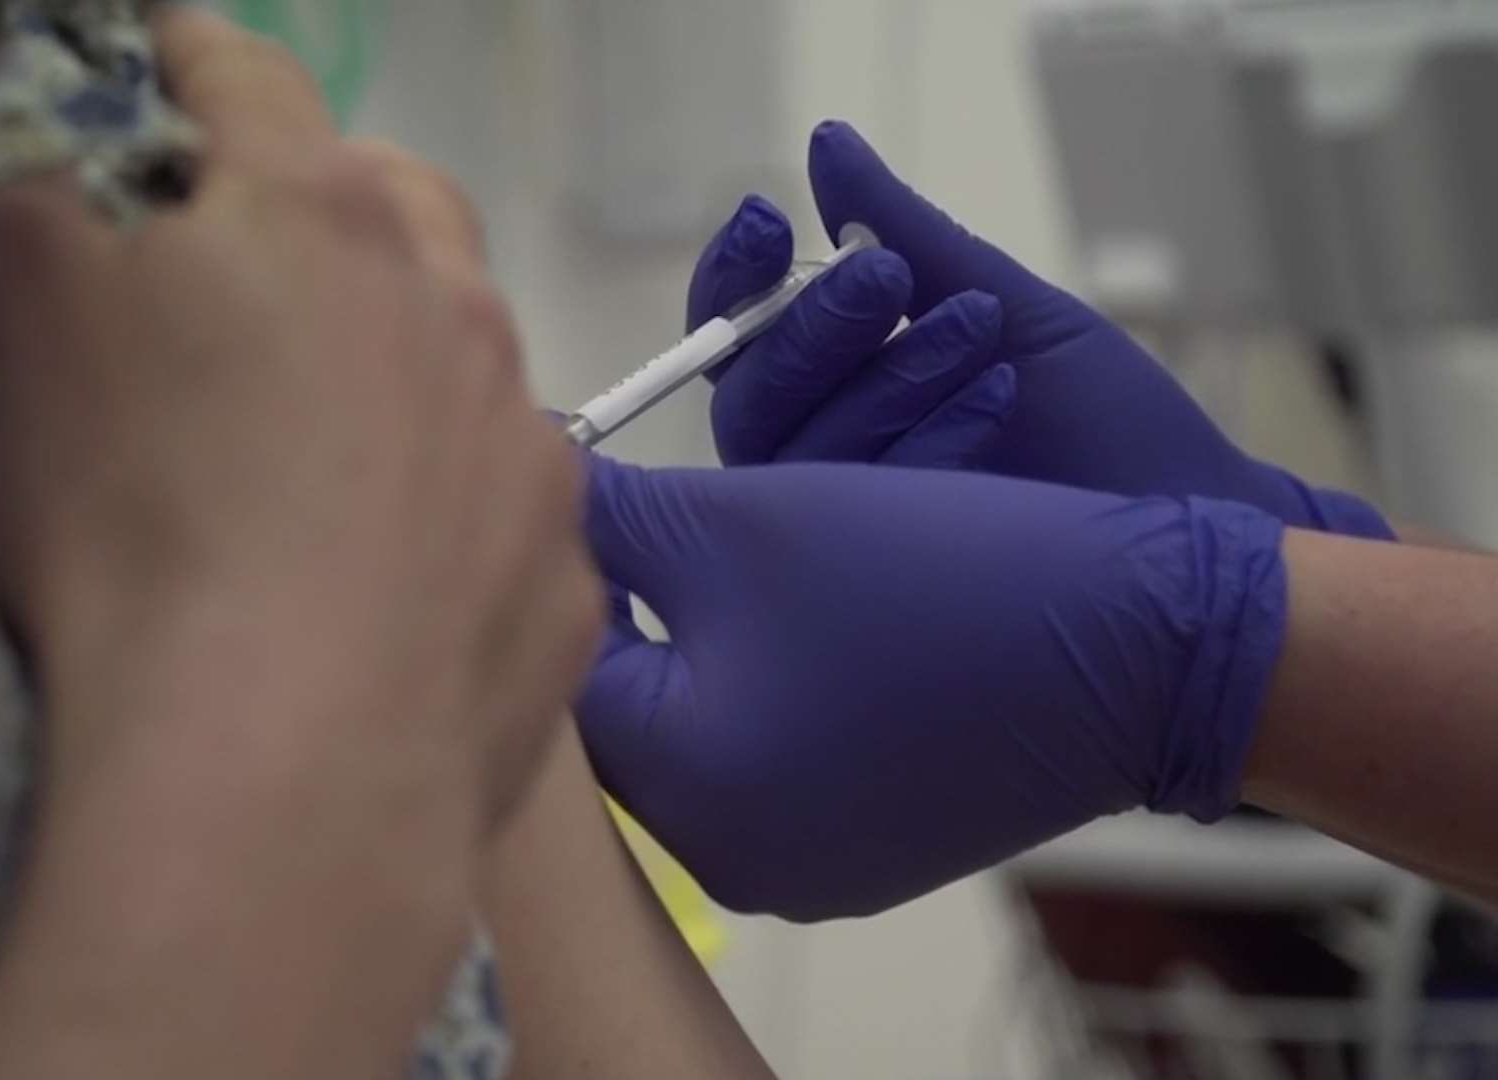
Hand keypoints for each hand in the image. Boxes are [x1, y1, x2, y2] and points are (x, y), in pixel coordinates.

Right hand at [0, 9, 601, 854]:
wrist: (281, 780)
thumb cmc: (122, 523)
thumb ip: (22, 203)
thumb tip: (67, 192)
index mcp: (322, 219)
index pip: (248, 84)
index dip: (188, 69)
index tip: (161, 79)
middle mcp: (458, 314)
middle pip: (398, 210)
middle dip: (330, 213)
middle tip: (260, 273)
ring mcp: (532, 458)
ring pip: (473, 369)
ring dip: (408, 378)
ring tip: (328, 465)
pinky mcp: (563, 594)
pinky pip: (508, 524)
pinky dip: (455, 530)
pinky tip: (395, 599)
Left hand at [579, 456, 1287, 919]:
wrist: (1143, 649)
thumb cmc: (940, 578)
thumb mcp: (746, 521)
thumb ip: (614, 511)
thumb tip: (535, 480)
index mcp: (687, 792)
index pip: (564, 674)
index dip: (561, 570)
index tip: (570, 495)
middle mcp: (733, 863)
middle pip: (627, 716)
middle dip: (628, 608)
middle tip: (634, 517)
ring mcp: (806, 872)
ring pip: (701, 737)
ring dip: (699, 644)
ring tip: (716, 557)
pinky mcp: (864, 855)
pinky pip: (772, 763)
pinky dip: (767, 688)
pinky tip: (793, 621)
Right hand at [692, 121, 1392, 539]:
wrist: (1185, 513)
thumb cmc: (1102, 415)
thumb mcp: (1003, 302)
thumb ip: (902, 232)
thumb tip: (826, 142)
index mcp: (833, 381)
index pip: (737, 333)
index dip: (735, 278)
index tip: (770, 218)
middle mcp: (819, 454)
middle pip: (747, 394)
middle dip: (812, 326)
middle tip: (888, 275)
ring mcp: (845, 525)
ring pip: (796, 455)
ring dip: (885, 377)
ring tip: (978, 329)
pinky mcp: (881, 583)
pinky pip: (857, 511)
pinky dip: (926, 441)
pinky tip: (997, 400)